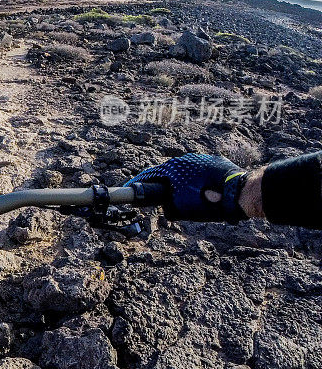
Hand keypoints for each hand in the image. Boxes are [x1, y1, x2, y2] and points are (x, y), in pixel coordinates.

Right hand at [125, 153, 247, 222]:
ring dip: (182, 182)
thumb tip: (166, 207)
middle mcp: (184, 159)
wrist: (239, 193)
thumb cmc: (209, 202)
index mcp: (172, 168)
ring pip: (184, 171)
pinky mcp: (215, 161)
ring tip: (187, 195)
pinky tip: (203, 191)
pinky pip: (200, 171)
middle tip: (159, 194)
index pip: (150, 175)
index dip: (138, 183)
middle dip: (162, 183)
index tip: (129, 187)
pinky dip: (198, 180)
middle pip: (167, 172)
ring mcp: (201, 159)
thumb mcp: (183, 210)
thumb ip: (169, 206)